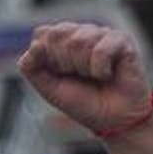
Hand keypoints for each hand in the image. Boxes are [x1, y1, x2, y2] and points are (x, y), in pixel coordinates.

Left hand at [18, 23, 152, 136]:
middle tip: (80, 77)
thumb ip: (31, 68)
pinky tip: (108, 75)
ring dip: (84, 69)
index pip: (42, 34)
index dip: (47, 59)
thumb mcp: (48, 88)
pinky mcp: (121, 40)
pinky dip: (101, 70)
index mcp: (61, 41)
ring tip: (94, 78)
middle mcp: (80, 32)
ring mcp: (101, 33)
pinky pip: (101, 50)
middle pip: (58, 34)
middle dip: (64, 63)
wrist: (113, 121)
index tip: (61, 75)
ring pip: (79, 41)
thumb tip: (36, 45)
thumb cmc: (84, 103)